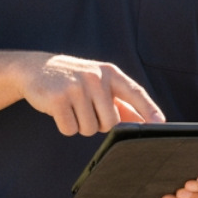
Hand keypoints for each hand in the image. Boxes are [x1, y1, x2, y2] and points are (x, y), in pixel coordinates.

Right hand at [11, 53, 164, 135]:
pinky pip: (70, 129)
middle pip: (110, 122)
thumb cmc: (75, 80)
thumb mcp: (99, 84)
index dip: (149, 109)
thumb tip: (142, 123)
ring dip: (80, 125)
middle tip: (86, 109)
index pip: (135, 93)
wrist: (37, 68)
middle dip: (99, 124)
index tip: (160, 124)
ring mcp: (76, 87)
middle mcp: (96, 78)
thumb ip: (120, 103)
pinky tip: (60, 110)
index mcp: (110, 73)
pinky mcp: (58, 99)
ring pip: (89, 129)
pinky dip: (65, 126)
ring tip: (72, 107)